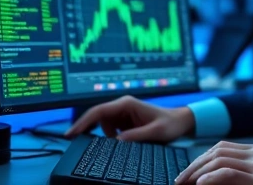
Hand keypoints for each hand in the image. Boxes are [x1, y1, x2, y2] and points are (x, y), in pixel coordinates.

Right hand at [64, 95, 194, 142]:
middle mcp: (122, 107)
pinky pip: (110, 130)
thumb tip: (116, 141)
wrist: (181, 123)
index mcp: (126, 104)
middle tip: (72, 142)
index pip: (99, 111)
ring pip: (102, 125)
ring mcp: (123, 115)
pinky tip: (107, 148)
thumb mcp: (155, 131)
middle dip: (84, 128)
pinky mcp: (125, 123)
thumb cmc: (170, 124)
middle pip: (96, 117)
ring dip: (99, 136)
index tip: (71, 133)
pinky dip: (107, 139)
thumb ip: (136, 136)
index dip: (83, 122)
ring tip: (95, 148)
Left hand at [175, 142, 252, 184]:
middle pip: (216, 151)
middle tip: (180, 180)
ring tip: (184, 184)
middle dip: (194, 165)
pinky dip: (212, 177)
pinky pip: (230, 173)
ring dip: (197, 172)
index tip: (190, 173)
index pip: (224, 148)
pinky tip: (201, 184)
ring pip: (218, 160)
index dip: (203, 158)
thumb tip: (237, 178)